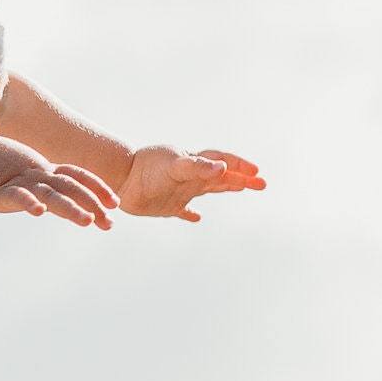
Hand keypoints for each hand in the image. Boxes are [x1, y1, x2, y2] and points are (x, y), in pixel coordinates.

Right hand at [0, 136, 115, 227]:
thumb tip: (51, 195)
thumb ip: (36, 185)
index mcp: (42, 172)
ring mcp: (19, 182)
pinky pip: (15, 196)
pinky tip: (39, 212)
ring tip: (87, 221)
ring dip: (69, 208)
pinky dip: (28, 203)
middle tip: (109, 223)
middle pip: (70, 188)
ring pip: (49, 194)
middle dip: (92, 203)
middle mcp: (36, 175)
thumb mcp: (19, 176)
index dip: (97, 187)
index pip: (76, 177)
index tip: (115, 204)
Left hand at [117, 145, 266, 221]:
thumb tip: (224, 168)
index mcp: (193, 163)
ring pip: (208, 188)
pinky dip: (191, 213)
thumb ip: (198, 167)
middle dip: (242, 179)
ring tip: (243, 188)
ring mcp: (180, 190)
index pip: (223, 162)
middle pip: (222, 176)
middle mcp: (190, 176)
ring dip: (226, 188)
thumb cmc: (146, 168)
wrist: (119, 178)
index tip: (257, 174)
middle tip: (262, 183)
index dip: (240, 167)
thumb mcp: (174, 165)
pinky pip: (183, 209)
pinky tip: (197, 218)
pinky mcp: (168, 205)